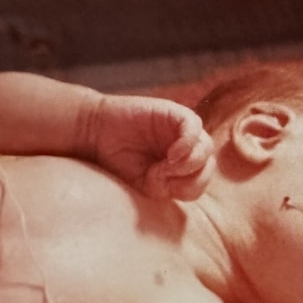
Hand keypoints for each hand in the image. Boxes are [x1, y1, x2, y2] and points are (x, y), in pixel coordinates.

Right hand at [87, 94, 214, 199]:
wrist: (94, 134)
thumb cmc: (117, 161)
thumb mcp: (144, 184)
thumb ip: (168, 187)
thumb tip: (185, 181)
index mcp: (181, 167)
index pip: (201, 182)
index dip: (187, 189)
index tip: (162, 188)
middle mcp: (186, 148)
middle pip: (208, 166)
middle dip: (192, 177)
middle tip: (164, 177)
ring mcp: (181, 130)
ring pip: (206, 147)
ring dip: (191, 162)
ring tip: (167, 165)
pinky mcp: (175, 114)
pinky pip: (194, 126)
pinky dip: (188, 143)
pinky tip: (172, 154)